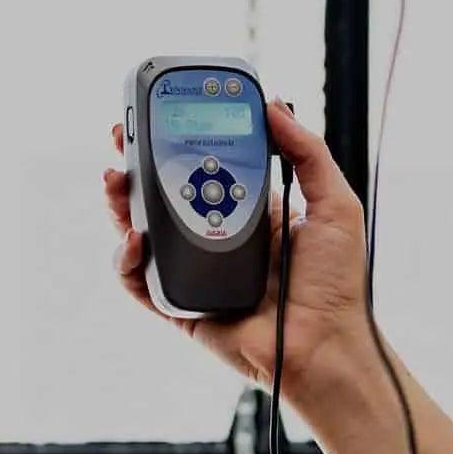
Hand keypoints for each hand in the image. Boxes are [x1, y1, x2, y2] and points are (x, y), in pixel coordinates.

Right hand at [101, 101, 371, 401]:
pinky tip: (134, 238)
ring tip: (115, 178)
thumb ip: (308, 153)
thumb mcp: (335, 204)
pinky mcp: (178, 305)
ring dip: (121, 203)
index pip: (206, 166)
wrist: (324, 345)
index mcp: (251, 211)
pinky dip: (125, 259)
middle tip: (122, 136)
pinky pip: (138, 280)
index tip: (163, 113)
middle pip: (163, 193)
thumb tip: (275, 108)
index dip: (180, 141)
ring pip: (142, 231)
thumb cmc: (337, 284)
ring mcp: (194, 270)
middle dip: (137, 163)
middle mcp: (217, 237)